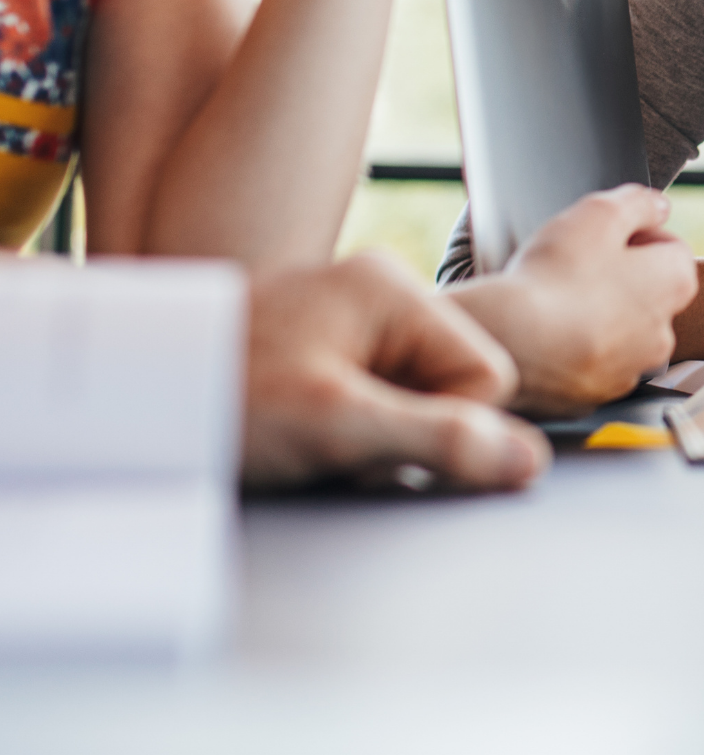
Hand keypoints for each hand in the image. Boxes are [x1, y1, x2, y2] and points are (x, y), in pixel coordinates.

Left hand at [242, 252, 549, 489]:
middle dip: (399, 432)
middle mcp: (376, 294)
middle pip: (447, 388)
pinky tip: (294, 434)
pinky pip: (368, 400)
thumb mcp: (338, 425)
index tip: (378, 447)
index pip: (483, 378)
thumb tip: (527, 462)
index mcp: (394, 291)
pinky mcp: (318, 348)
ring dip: (365, 436)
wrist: (124, 397)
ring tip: (302, 438)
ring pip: (407, 400)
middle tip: (329, 443)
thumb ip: (441, 440)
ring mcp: (346, 319)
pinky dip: (338, 430)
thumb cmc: (221, 393)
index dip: (444, 428)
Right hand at [448, 186, 699, 416]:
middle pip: (648, 293)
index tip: (603, 237)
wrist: (506, 339)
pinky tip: (547, 334)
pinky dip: (575, 350)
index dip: (636, 234)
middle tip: (577, 267)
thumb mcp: (599, 213)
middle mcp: (663, 334)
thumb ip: (638, 203)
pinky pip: (590, 364)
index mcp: (675, 285)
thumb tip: (658, 206)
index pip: (671, 248)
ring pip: (620, 333)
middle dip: (620, 278)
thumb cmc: (555, 275)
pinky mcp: (594, 396)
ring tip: (557, 301)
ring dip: (598, 316)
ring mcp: (629, 370)